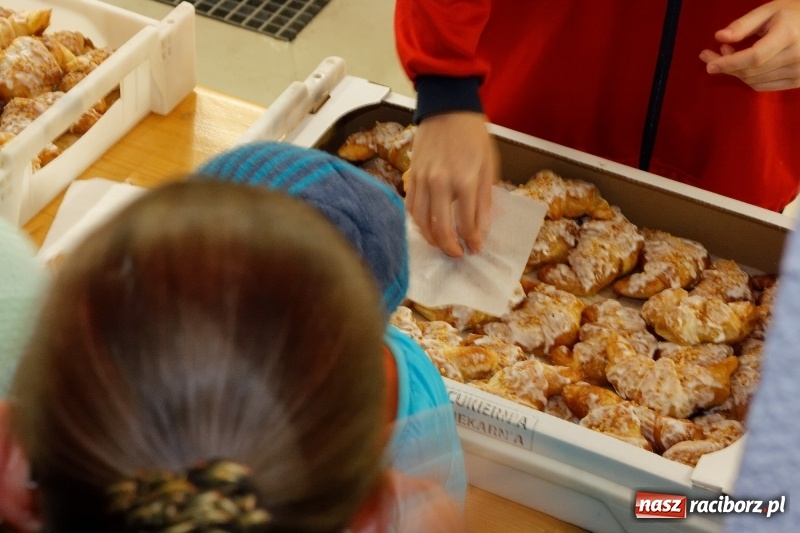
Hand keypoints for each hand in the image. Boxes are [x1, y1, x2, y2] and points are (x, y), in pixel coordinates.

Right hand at [404, 112, 498, 257]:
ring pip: (422, 222)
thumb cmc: (473, 136)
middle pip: (441, 229)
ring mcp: (422, 181)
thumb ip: (485, 199)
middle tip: (458, 254)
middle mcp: (441, 184)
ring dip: (432, 240)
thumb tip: (482, 227)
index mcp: (465, 181)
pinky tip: (427, 228)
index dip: (472, 241)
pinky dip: (417, 223)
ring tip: (442, 245)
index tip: (476, 248)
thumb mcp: (489, 166)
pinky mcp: (411, 176)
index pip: (467, 224)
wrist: (448, 109)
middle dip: (450, 247)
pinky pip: (411, 207)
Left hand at [699, 0, 799, 90]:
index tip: (709, 65)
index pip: (753, 57)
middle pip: (751, 71)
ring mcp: (798, 72)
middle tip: (715, 54)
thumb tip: (719, 37)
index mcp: (788, 36)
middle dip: (727, 66)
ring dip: (736, 72)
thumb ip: (744, 24)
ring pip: (754, 81)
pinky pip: (763, 86)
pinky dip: (748, 78)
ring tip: (730, 55)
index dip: (729, 63)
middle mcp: (795, 57)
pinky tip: (743, 66)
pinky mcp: (798, 81)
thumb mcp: (769, 11)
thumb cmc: (793, 13)